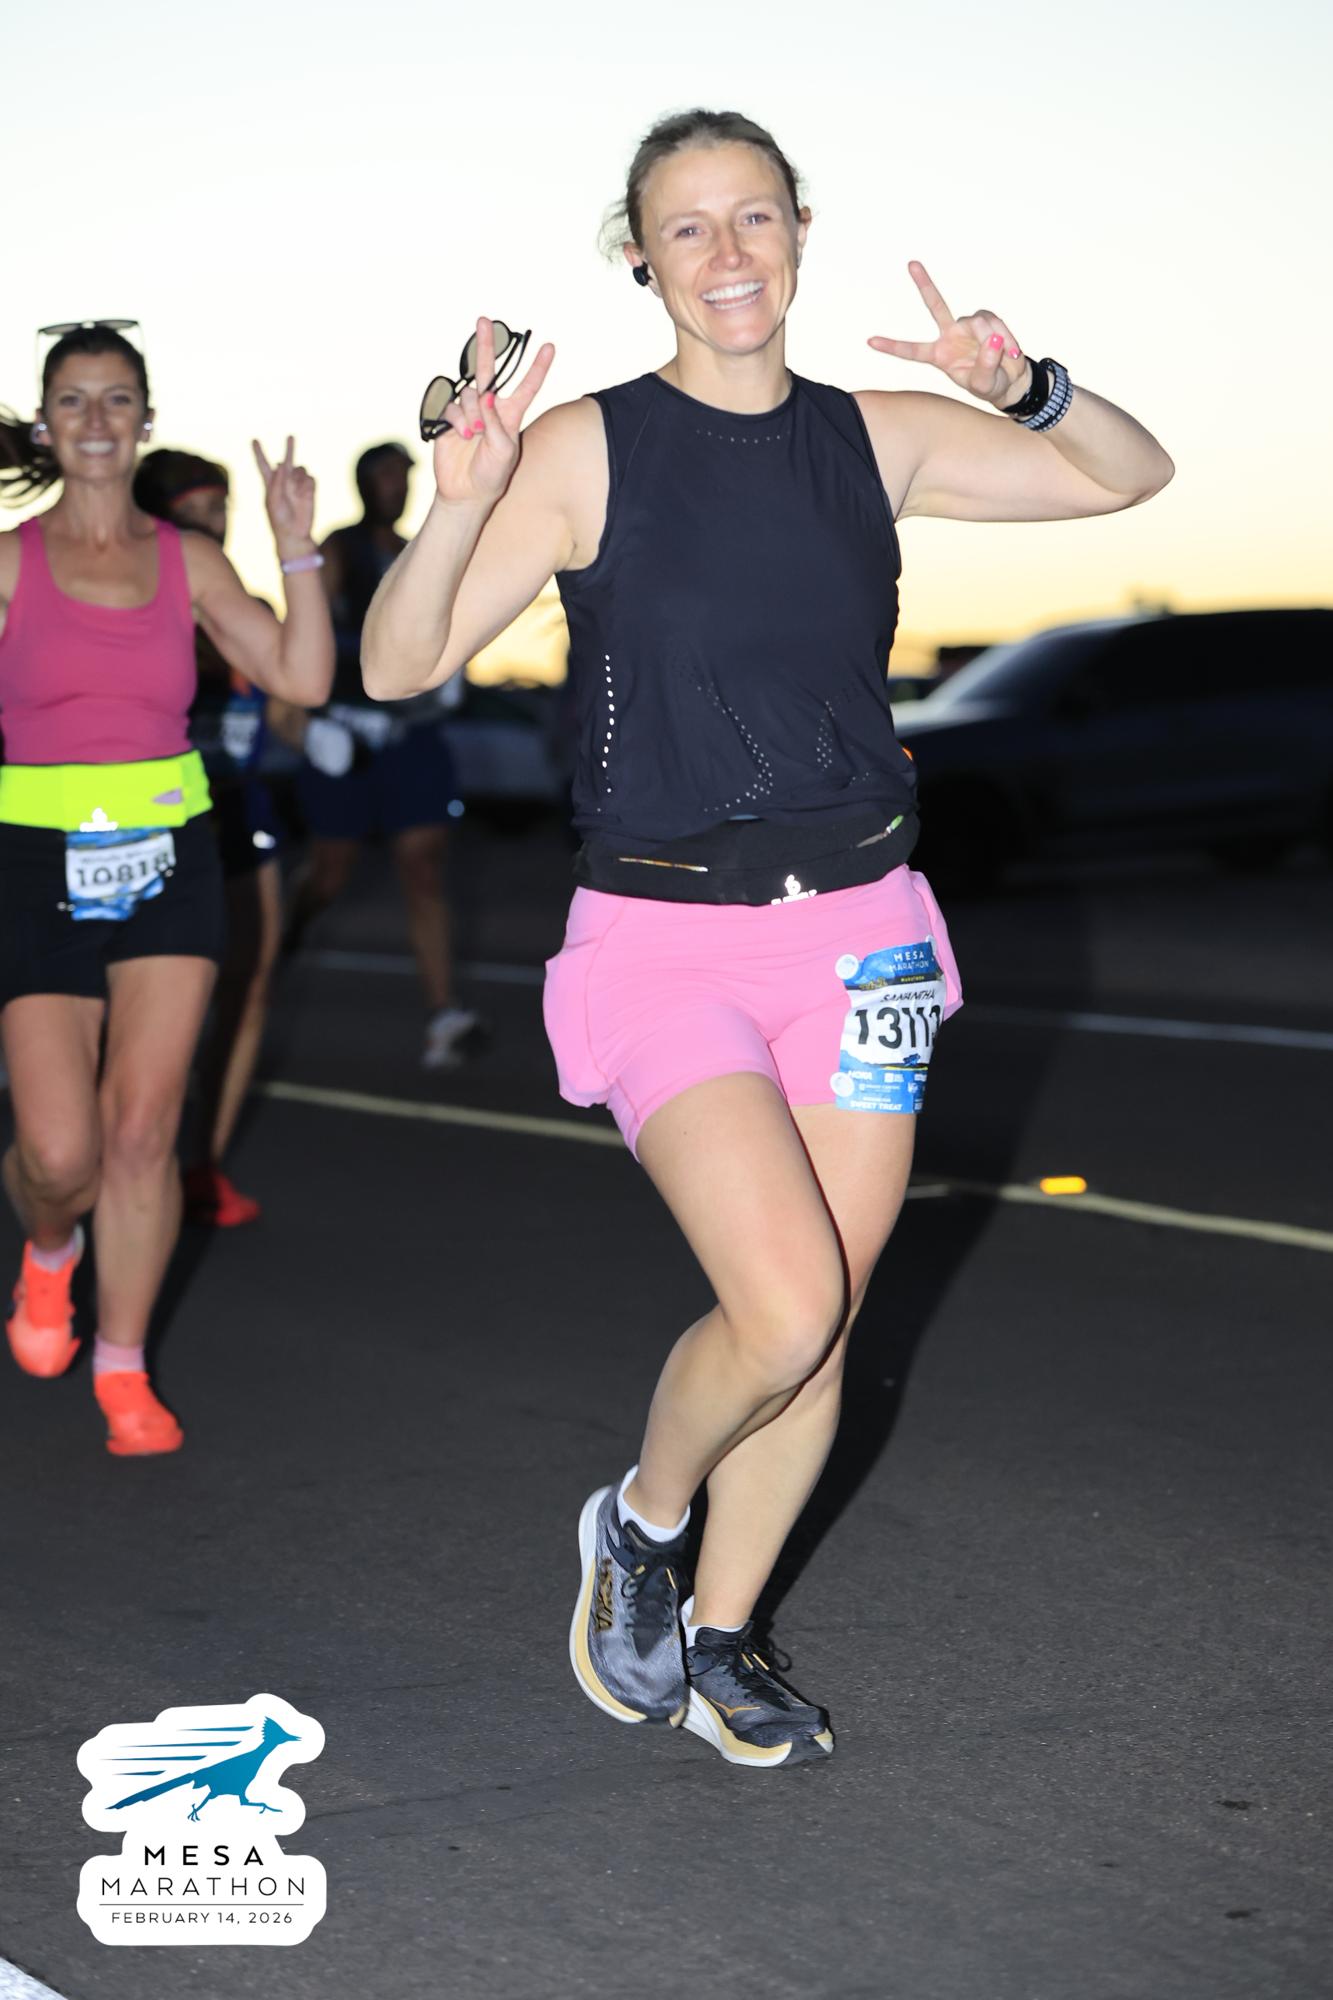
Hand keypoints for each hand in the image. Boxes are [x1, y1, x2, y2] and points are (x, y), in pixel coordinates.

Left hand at [253, 436, 316, 551]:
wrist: (295, 533)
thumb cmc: (279, 520)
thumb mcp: (272, 501)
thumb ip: (275, 482)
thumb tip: (280, 464)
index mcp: (270, 484)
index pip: (263, 465)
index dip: (259, 453)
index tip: (253, 440)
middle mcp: (284, 482)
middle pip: (286, 461)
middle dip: (289, 448)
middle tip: (291, 437)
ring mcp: (298, 486)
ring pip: (300, 469)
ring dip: (298, 477)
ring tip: (295, 491)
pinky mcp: (310, 490)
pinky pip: (310, 478)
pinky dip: (307, 485)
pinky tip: (303, 495)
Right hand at [433, 317, 554, 510]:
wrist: (467, 492)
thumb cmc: (493, 474)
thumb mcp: (504, 451)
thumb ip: (496, 423)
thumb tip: (485, 395)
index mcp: (511, 414)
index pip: (527, 386)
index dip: (538, 367)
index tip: (550, 346)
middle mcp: (490, 407)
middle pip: (489, 370)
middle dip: (486, 344)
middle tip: (484, 320)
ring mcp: (469, 411)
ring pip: (470, 394)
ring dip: (472, 415)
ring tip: (473, 436)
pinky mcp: (450, 418)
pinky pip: (452, 408)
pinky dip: (458, 421)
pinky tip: (461, 437)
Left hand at [868, 262, 1029, 408]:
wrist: (1011, 381)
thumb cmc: (990, 386)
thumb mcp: (985, 385)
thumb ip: (985, 366)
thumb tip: (993, 340)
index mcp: (939, 356)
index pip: (912, 351)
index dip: (892, 346)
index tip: (869, 341)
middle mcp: (949, 336)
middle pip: (936, 305)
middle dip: (925, 284)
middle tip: (912, 263)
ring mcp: (967, 326)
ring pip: (978, 322)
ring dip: (994, 340)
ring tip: (1007, 357)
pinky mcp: (987, 320)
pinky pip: (994, 322)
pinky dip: (1006, 337)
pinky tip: (1011, 352)